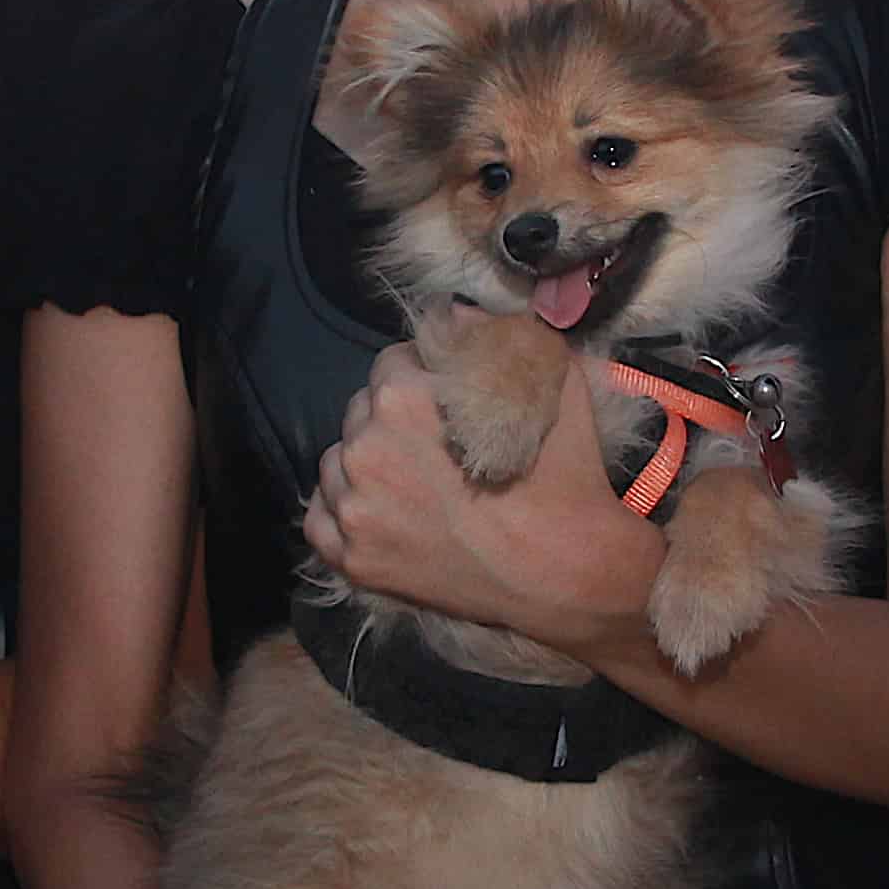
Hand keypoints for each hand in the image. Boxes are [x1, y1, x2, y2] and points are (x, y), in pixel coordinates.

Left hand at [301, 348, 656, 660]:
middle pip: (361, 412)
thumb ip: (494, 336)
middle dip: (392, 421)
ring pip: (338, 463)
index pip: (390, 364)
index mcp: (402, 398)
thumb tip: (452, 313)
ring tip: (414, 484)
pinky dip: (343, 514)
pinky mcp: (354, 561)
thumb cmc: (564, 476)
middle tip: (436, 448)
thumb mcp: (551, 382)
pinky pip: (321, 520)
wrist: (567, 575)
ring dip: (366, 465)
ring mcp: (355, 511)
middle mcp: (366, 451)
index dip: (422, 378)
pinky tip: (383, 514)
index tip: (446, 402)